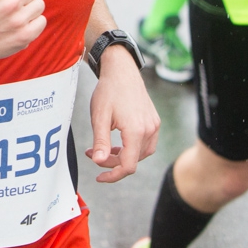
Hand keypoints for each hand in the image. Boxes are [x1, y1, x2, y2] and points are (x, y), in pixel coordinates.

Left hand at [86, 45, 159, 182]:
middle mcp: (149, 130)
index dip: (113, 175)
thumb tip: (99, 162)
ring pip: (140, 153)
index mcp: (136, 131)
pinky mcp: (154, 121)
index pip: (128, 166)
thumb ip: (100, 142)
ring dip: (123, 156)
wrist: (122, 70)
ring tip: (105, 149)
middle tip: (93, 153)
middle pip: (133, 160)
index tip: (99, 177)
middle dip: (112, 162)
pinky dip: (132, 147)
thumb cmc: (108, 91)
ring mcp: (154, 125)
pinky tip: (119, 142)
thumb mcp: (99, 117)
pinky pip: (146, 143)